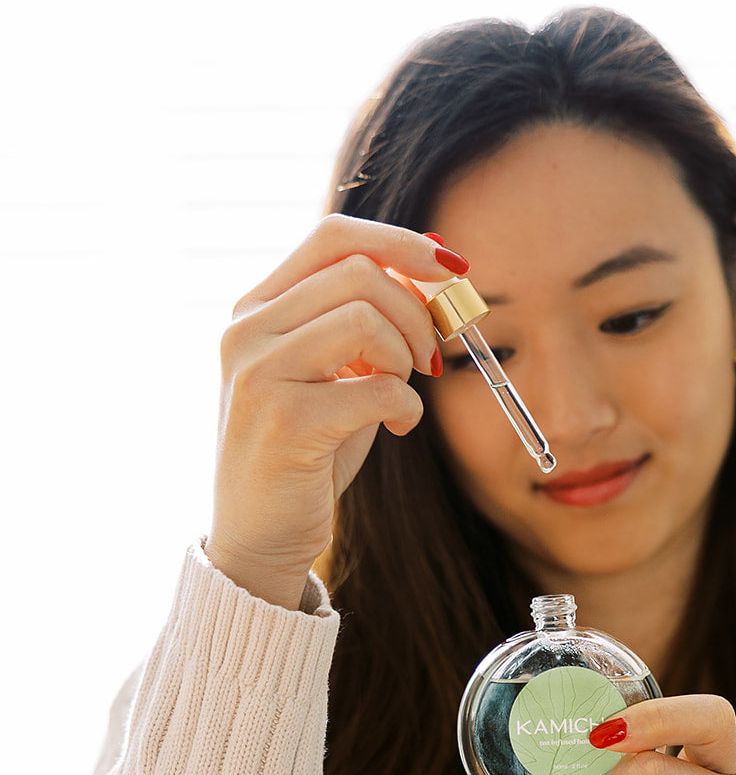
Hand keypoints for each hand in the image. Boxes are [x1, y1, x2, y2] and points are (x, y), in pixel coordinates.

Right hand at [205, 215, 467, 606]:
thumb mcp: (333, 375)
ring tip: (403, 394)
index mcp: (256, 309)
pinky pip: (377, 388)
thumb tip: (433, 267)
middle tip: (430, 359)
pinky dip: (407, 408)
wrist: (259, 536)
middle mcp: (246, 331)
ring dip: (406, 358)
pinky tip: (397, 429)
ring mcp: (258, 373)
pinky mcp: (284, 422)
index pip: (332, 237)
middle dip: (416, 311)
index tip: (450, 268)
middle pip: (358, 274)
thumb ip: (366, 324)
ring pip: (365, 320)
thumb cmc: (305, 455)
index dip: (400, 242)